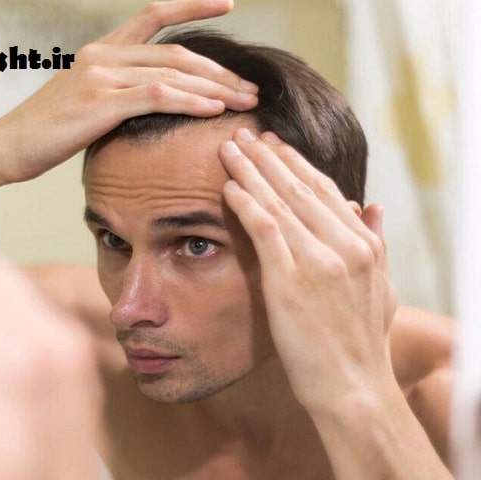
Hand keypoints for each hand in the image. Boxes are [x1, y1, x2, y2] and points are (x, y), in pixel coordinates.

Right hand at [0, 0, 258, 206]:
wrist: (7, 147)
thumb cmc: (46, 131)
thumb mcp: (85, 101)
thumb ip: (119, 92)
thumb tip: (155, 102)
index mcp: (101, 50)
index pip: (154, 15)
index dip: (192, 5)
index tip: (227, 4)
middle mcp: (103, 55)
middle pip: (177, 52)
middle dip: (220, 71)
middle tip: (249, 88)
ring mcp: (101, 76)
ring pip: (173, 74)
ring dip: (215, 89)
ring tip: (243, 102)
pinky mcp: (100, 103)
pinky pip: (157, 96)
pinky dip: (189, 101)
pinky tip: (213, 110)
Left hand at [218, 128, 395, 409]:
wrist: (352, 386)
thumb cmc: (361, 342)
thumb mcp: (380, 288)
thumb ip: (375, 243)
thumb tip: (371, 205)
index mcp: (363, 245)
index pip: (325, 190)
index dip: (296, 164)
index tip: (275, 145)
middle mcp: (344, 245)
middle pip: (299, 187)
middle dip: (269, 157)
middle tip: (245, 133)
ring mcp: (318, 261)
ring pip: (280, 201)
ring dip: (251, 170)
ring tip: (229, 148)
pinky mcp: (290, 280)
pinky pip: (265, 230)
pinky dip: (246, 204)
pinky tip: (229, 186)